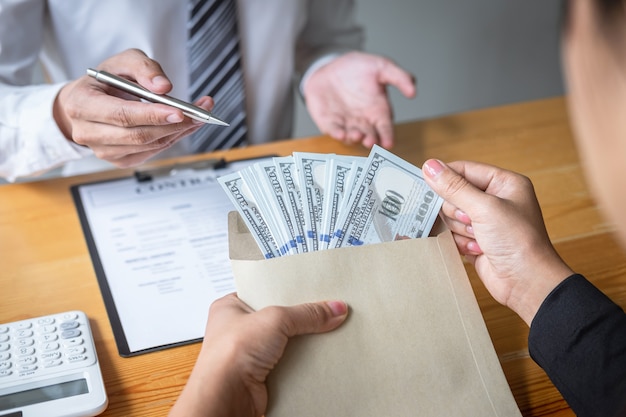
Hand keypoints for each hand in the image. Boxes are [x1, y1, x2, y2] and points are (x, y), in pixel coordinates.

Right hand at [53, 48, 212, 167]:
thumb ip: (142, 68)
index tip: (180, 111)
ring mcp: (103, 151)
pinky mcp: (119, 160)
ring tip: (197, 116)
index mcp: (81, 104)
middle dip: (172, 125)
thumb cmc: (104, 82)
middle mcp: (88, 132)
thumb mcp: (121, 62)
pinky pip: (152, 152)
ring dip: (177, 132)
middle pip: (138, 135)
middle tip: (198, 113)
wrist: (86, 103)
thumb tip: (164, 87)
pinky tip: (183, 126)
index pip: (122, 115)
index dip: (153, 115)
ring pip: (148, 146)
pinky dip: (172, 138)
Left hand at [168, 293, 347, 416]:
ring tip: (324, 330)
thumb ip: (306, 313)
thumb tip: (332, 309)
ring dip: (302, 341)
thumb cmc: (228, 356)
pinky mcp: (262, 374)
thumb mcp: (274, 319)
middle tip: (322, 310)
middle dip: (299, 317)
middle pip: (279, 317)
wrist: (225, 397)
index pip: (265, 292)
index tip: (311, 289)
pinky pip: (289, 362)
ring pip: (285, 341)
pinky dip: (302, 361)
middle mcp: (238, 330)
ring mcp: (250, 353)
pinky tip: (316, 355)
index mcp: (231, 307)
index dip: (288, 290)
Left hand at [303, 51, 415, 148]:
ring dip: (354, 138)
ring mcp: (346, 123)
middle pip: (369, 136)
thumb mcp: (381, 66)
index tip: (389, 142)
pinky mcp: (329, 122)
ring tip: (357, 135)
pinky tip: (340, 133)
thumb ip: (399, 77)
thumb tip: (413, 91)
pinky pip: (333, 130)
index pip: (385, 127)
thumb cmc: (358, 68)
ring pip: (351, 136)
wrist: (332, 65)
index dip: (387, 136)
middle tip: (370, 141)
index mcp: (378, 110)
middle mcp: (363, 120)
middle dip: (370, 140)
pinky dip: (336, 133)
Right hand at [422, 159, 573, 324]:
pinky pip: (454, 234)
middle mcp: (495, 199)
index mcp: (504, 183)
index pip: (464, 170)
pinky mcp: (477, 240)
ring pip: (451, 216)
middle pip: (453, 194)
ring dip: (461, 229)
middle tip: (472, 221)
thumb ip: (454, 187)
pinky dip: (462, 242)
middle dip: (459, 211)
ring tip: (480, 238)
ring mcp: (485, 221)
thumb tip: (430, 166)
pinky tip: (479, 249)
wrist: (527, 283)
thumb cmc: (518, 241)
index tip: (429, 186)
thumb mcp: (485, 208)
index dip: (446, 178)